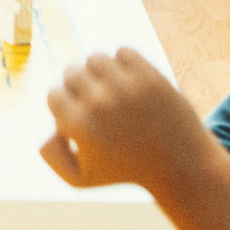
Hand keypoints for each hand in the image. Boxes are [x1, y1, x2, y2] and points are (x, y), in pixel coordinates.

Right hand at [41, 48, 208, 192]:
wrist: (180, 166)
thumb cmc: (125, 172)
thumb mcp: (80, 178)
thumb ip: (51, 156)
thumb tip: (49, 126)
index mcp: (79, 125)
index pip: (54, 94)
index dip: (65, 106)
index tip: (82, 118)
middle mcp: (98, 102)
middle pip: (71, 72)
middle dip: (80, 88)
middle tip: (98, 104)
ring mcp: (125, 86)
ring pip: (95, 58)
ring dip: (100, 72)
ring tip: (113, 91)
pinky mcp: (149, 75)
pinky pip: (123, 51)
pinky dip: (124, 64)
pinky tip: (131, 84)